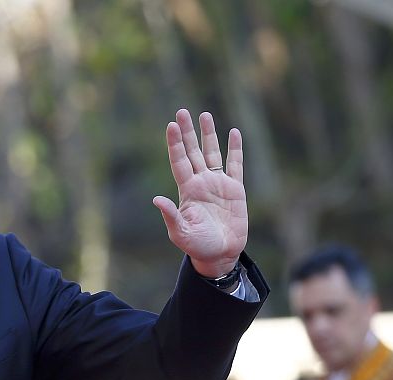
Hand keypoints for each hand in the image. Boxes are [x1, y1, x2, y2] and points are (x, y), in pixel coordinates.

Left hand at [153, 109, 247, 278]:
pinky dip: (235, 149)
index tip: (171, 125)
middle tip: (182, 111)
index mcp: (186, 190)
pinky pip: (235, 165)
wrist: (220, 254)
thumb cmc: (197, 246)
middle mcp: (201, 183)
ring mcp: (218, 184)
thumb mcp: (180, 233)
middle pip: (193, 152)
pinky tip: (234, 133)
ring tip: (205, 115)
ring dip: (208, 135)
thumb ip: (171, 215)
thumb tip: (156, 199)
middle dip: (187, 132)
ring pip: (212, 153)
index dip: (175, 144)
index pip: (179, 161)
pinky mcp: (235, 189)